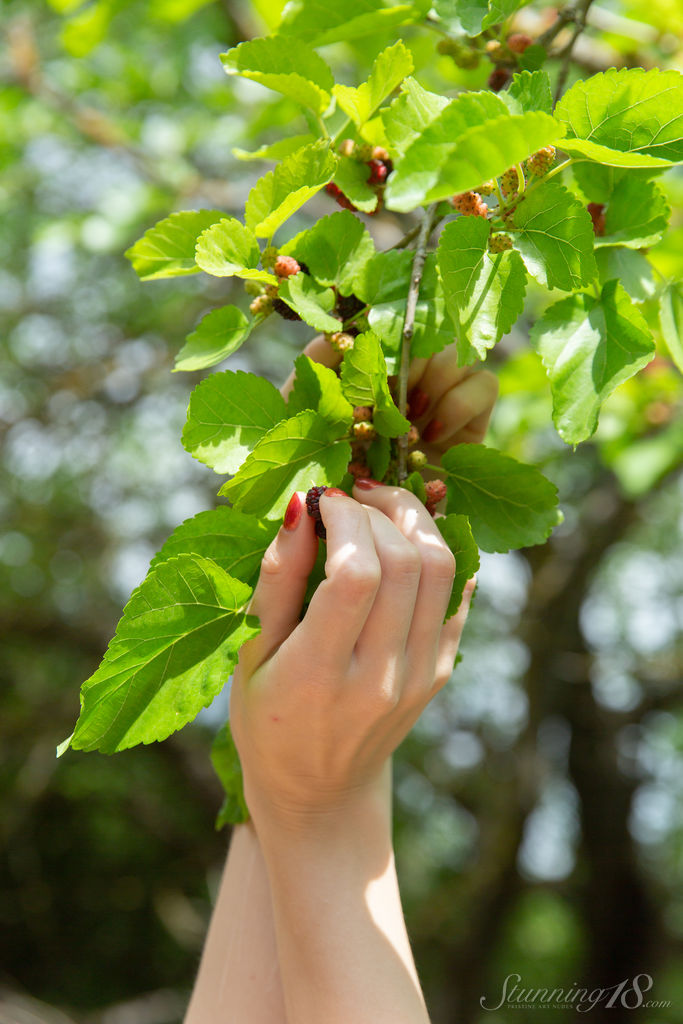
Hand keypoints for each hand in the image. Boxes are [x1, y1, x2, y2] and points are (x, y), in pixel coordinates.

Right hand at [230, 483, 474, 832]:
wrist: (320, 792)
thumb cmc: (267, 721)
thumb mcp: (249, 655)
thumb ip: (276, 580)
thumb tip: (303, 506)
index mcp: (322, 674)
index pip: (355, 574)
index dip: (345, 519)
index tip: (322, 499)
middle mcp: (382, 676)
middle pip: (406, 562)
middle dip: (380, 508)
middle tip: (350, 496)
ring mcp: (421, 675)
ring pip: (444, 570)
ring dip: (416, 520)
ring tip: (381, 505)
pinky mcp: (442, 671)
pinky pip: (461, 595)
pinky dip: (442, 551)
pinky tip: (408, 536)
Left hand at [281, 336, 498, 457]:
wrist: (350, 530)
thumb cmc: (316, 469)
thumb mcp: (302, 409)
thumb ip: (319, 360)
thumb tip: (345, 318)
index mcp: (371, 360)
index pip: (394, 318)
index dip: (387, 329)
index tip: (368, 357)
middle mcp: (409, 374)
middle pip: (431, 328)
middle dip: (410, 358)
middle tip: (388, 392)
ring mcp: (442, 396)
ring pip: (458, 351)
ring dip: (433, 377)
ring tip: (408, 414)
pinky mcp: (470, 425)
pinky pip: (484, 385)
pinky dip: (460, 402)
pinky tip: (429, 432)